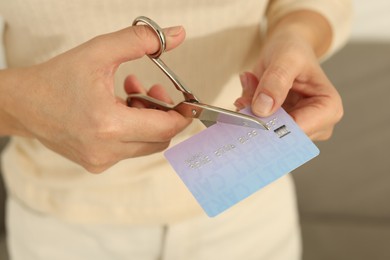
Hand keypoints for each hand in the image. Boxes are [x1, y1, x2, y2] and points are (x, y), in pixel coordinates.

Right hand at [0, 24, 190, 172]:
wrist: (23, 105)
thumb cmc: (56, 79)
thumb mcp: (99, 52)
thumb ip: (140, 40)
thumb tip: (177, 35)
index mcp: (108, 125)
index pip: (165, 128)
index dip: (181, 114)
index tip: (185, 100)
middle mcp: (106, 150)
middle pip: (160, 139)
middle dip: (162, 113)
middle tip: (149, 90)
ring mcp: (101, 161)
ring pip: (146, 145)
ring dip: (146, 120)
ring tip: (129, 95)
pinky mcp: (96, 164)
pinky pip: (130, 150)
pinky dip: (132, 130)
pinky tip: (117, 110)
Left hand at [234, 12, 342, 140]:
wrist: (287, 48)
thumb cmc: (293, 50)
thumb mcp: (286, 58)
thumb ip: (276, 81)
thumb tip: (262, 110)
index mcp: (329, 109)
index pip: (298, 131)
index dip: (271, 126)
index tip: (249, 112)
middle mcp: (317, 124)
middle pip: (280, 134)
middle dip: (258, 117)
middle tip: (245, 95)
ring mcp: (298, 127)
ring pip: (265, 132)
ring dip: (250, 111)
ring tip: (251, 85)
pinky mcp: (280, 126)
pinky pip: (257, 126)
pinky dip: (248, 109)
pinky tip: (249, 91)